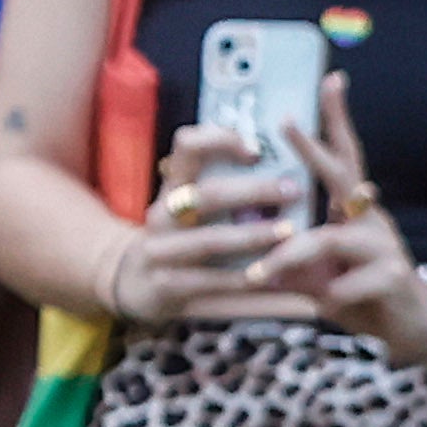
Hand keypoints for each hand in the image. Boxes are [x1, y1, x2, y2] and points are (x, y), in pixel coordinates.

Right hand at [104, 121, 308, 320]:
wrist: (133, 284)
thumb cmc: (181, 237)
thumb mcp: (188, 207)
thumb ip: (224, 186)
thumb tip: (283, 164)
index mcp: (172, 187)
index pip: (188, 146)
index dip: (220, 140)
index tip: (256, 149)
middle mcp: (162, 215)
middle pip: (207, 194)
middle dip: (254, 191)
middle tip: (293, 191)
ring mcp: (160, 252)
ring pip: (211, 241)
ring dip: (255, 237)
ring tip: (291, 235)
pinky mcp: (166, 287)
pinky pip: (214, 284)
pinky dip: (250, 282)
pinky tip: (280, 282)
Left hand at [238, 75, 426, 347]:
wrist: (412, 332)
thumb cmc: (359, 295)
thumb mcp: (317, 272)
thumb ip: (291, 254)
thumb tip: (250, 242)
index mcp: (351, 212)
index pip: (343, 157)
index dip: (337, 121)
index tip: (330, 80)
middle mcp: (369, 219)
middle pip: (344, 174)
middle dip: (312, 148)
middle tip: (287, 121)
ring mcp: (385, 245)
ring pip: (328, 239)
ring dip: (289, 256)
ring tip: (261, 276)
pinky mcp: (393, 277)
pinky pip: (343, 284)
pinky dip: (327, 297)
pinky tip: (329, 307)